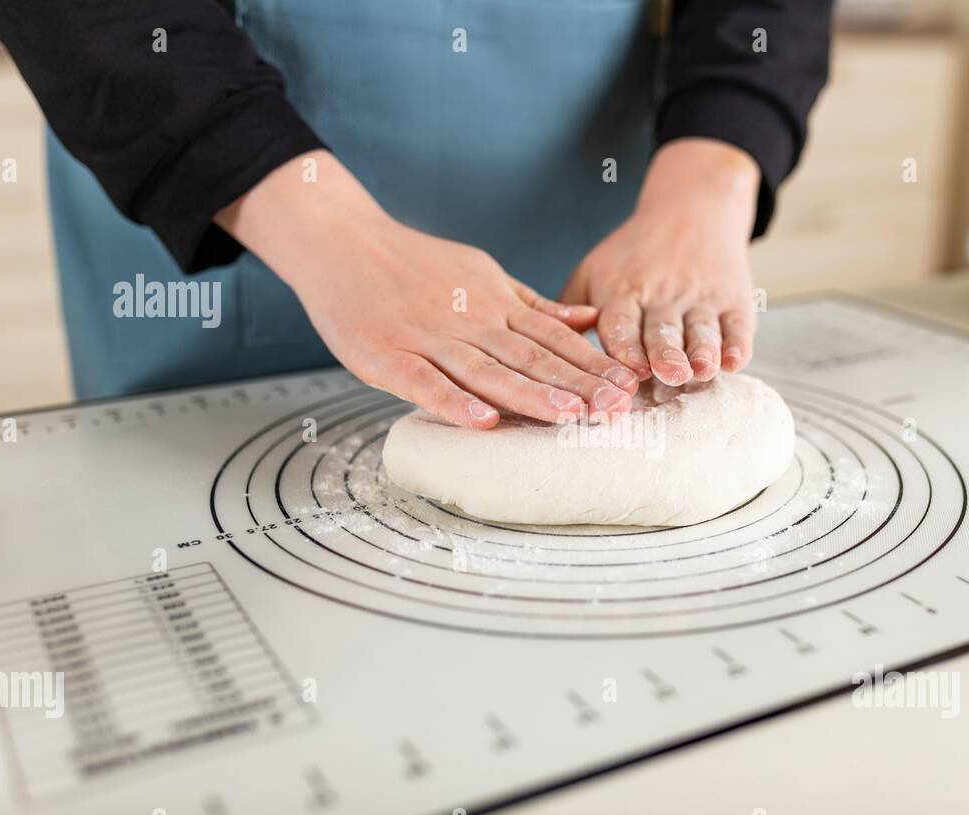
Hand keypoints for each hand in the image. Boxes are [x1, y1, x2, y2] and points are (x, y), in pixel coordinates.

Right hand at [216, 151, 636, 428]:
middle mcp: (470, 320)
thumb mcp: (483, 273)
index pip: (553, 338)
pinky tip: (482, 422)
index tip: (628, 386)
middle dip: (576, 384)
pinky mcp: (387, 355)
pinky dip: (453, 402)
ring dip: (529, 394)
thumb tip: (589, 320)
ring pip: (487, 370)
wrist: (340, 239)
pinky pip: (424, 382)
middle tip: (615, 409)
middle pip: (531, 356)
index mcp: (495, 302)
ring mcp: (429, 337)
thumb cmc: (412, 263)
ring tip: (568, 417)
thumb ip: (533, 303)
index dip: (592, 364)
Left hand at [560, 138, 760, 385]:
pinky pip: (738, 324)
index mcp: (623, 290)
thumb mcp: (594, 271)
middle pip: (662, 330)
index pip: (621, 322)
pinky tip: (735, 361)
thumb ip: (569, 311)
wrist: (693, 207)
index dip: (625, 346)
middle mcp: (662, 295)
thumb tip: (540, 355)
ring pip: (701, 329)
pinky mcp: (733, 299)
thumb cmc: (632, 253)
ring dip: (701, 351)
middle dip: (664, 352)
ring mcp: (700, 297)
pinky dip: (737, 344)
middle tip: (665, 374)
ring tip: (701, 370)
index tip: (626, 370)